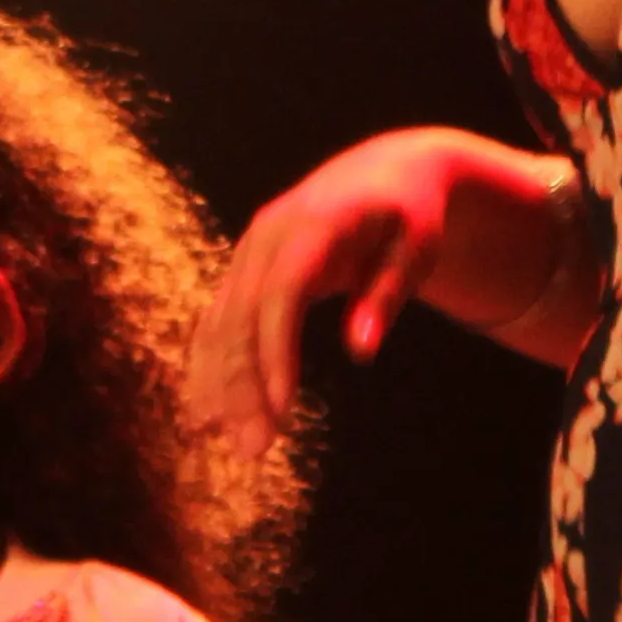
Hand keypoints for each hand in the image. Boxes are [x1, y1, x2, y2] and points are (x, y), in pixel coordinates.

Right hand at [181, 128, 575, 465]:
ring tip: (227, 443)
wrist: (386, 172)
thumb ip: (387, 296)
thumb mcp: (417, 250)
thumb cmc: (410, 216)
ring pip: (221, 323)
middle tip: (253, 449)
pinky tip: (204, 410)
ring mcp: (249, 251)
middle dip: (242, 383)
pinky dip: (209, 365)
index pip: (283, 292)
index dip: (276, 349)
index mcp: (314, 224)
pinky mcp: (243, 269)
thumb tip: (361, 350)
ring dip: (220, 384)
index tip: (280, 405)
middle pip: (242, 316)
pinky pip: (217, 321)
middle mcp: (268, 235)